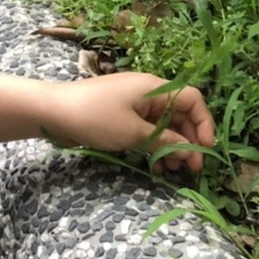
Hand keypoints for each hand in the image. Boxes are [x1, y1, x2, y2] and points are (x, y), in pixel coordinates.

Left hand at [47, 74, 214, 174]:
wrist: (53, 111)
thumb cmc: (95, 117)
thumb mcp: (133, 133)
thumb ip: (164, 141)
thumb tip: (190, 152)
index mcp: (154, 88)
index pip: (191, 99)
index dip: (203, 123)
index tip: (205, 149)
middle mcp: (148, 93)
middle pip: (180, 114)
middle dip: (188, 141)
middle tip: (191, 169)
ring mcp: (134, 105)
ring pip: (165, 125)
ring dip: (172, 146)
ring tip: (172, 170)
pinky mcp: (122, 117)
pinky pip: (148, 130)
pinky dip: (155, 146)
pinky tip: (156, 165)